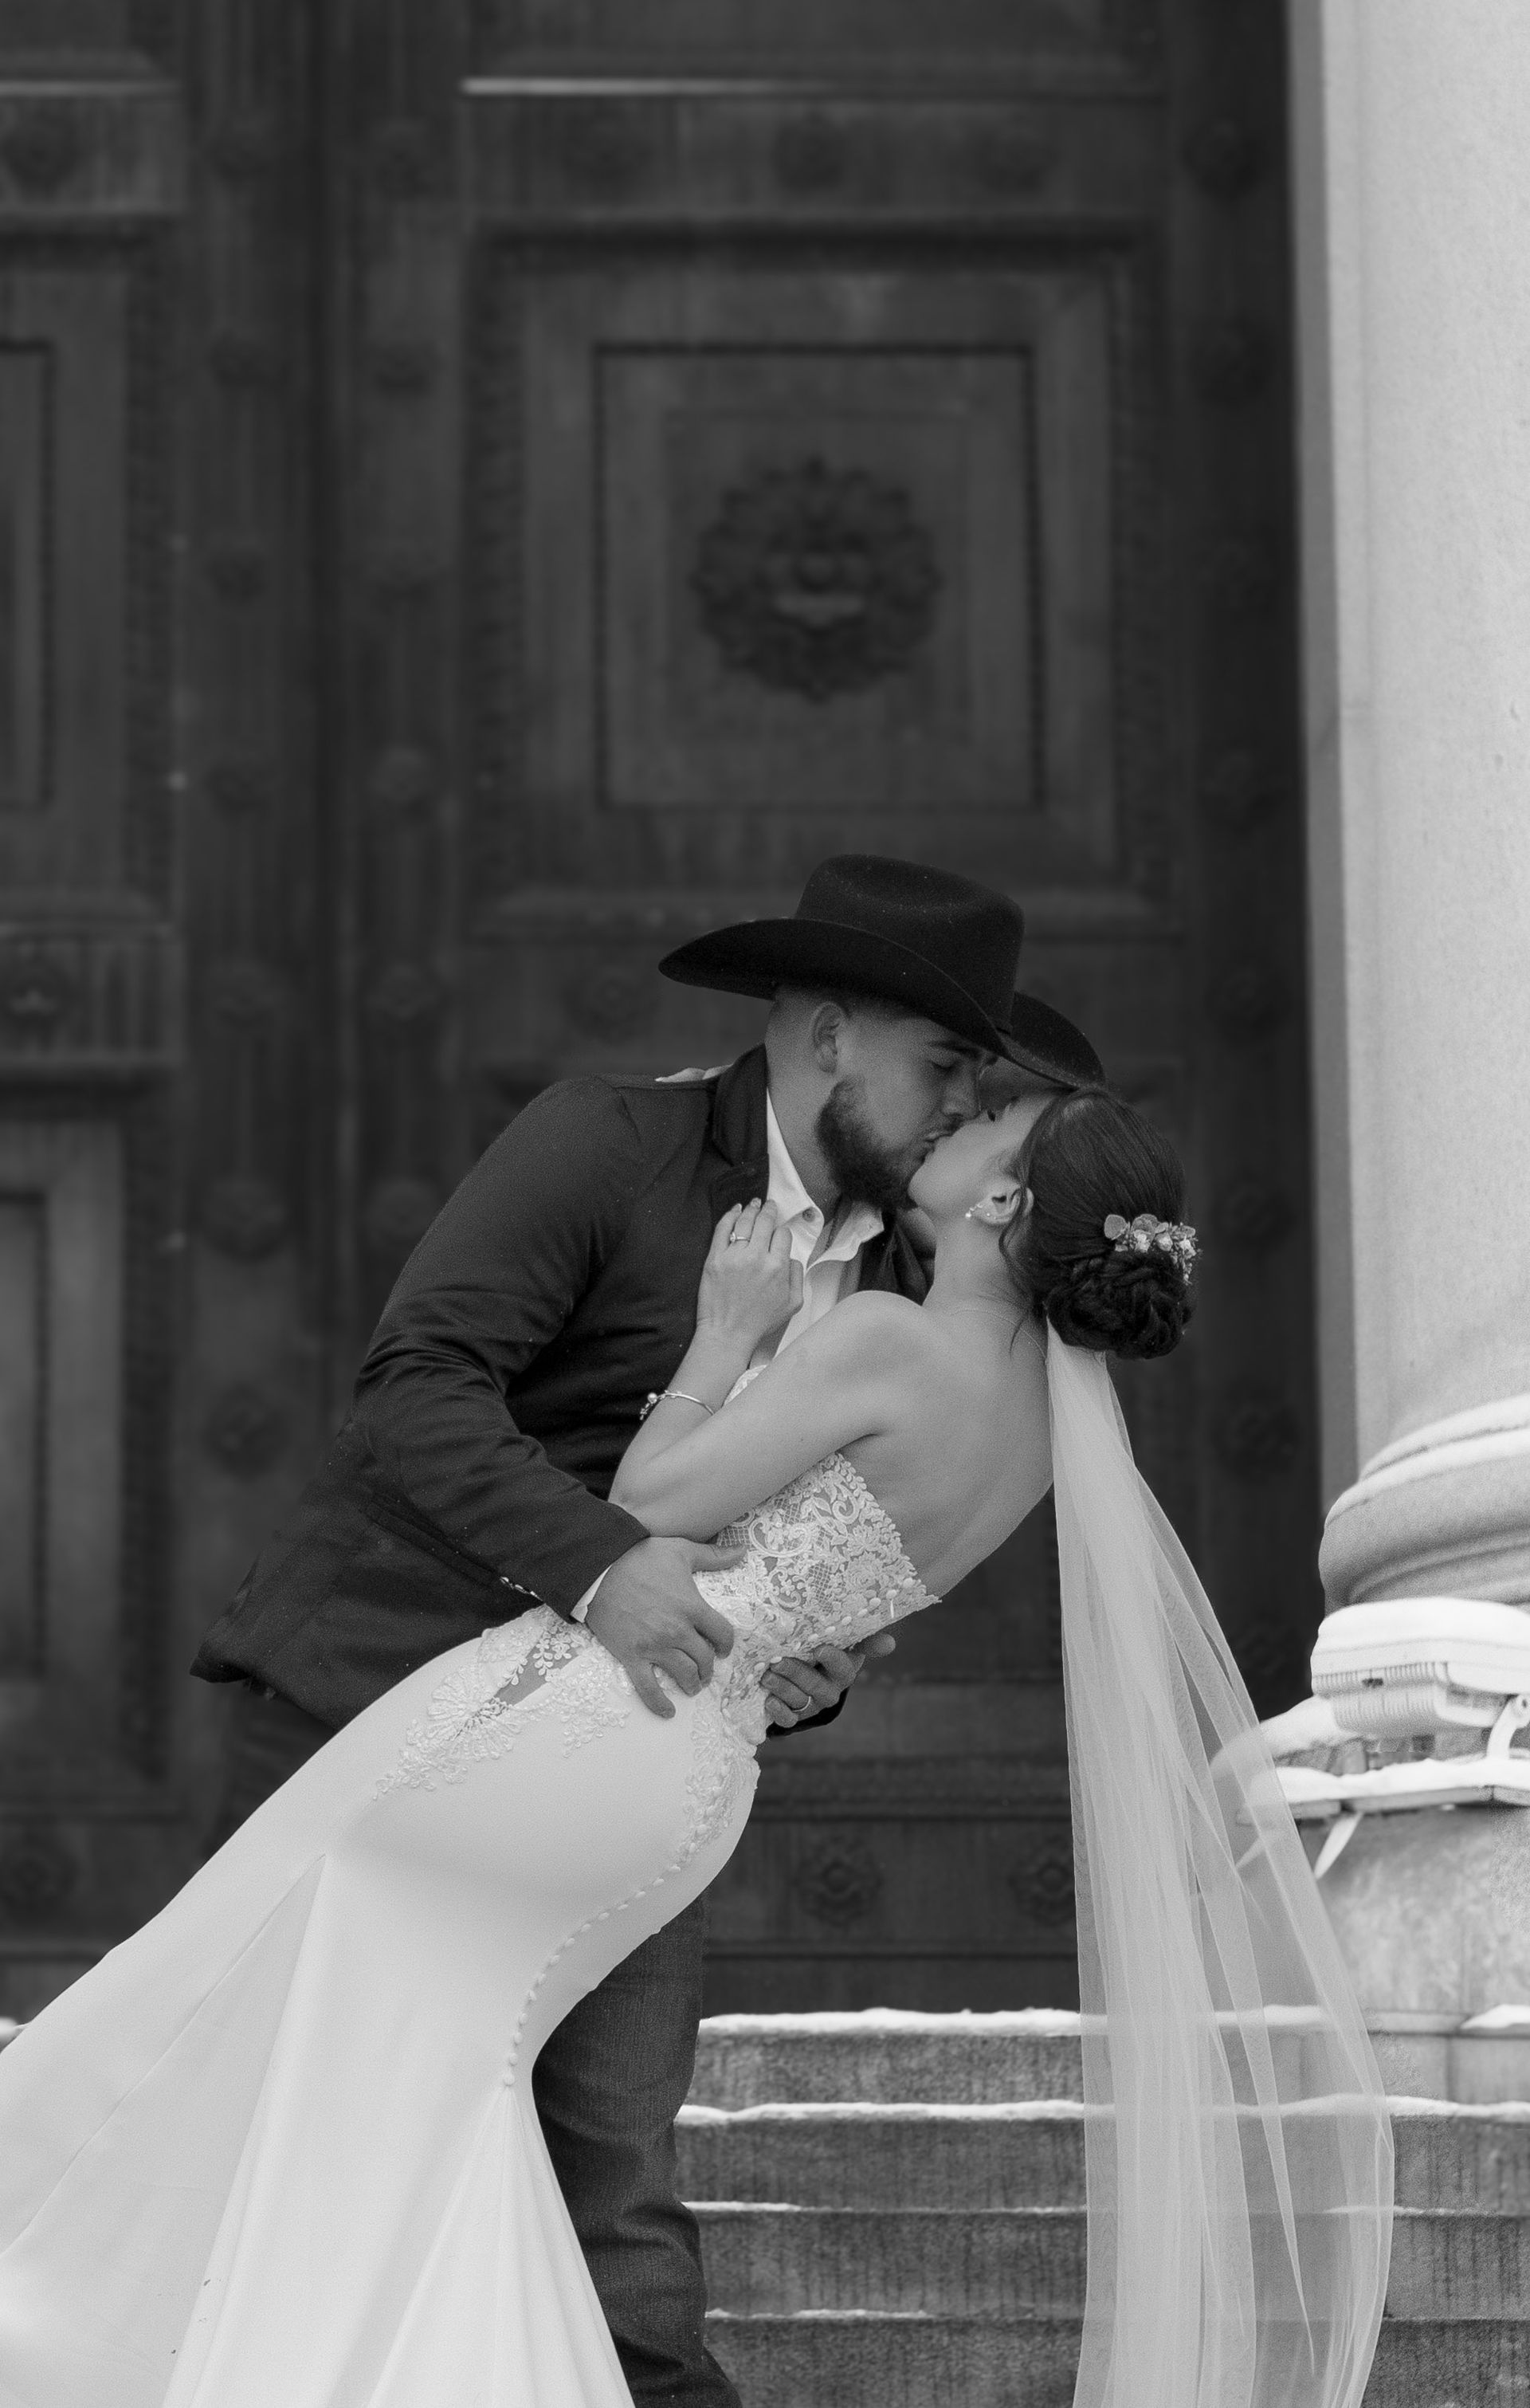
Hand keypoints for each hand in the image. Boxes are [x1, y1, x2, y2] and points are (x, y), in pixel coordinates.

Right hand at [586, 1537, 741, 1720]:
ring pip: (683, 1674)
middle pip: (704, 1658)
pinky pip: (648, 1687)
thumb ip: (714, 1555)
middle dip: (709, 1667)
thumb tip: (742, 1550)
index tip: (723, 1648)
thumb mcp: (681, 1550)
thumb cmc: (641, 1556)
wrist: (598, 1568)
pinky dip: (659, 1703)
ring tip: (693, 1686)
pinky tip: (669, 1712)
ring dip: (692, 1683)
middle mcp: (677, 1631)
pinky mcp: (632, 1656)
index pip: (722, 1634)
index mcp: (692, 1607)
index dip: (726, 1644)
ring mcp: (654, 1646)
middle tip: (706, 1669)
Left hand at [695, 1199, 802, 1359]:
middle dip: (769, 1210)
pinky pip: (722, 1229)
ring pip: (745, 1222)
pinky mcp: (714, 1258)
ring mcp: (734, 1256)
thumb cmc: (760, 1322)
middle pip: (765, 1222)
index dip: (782, 1231)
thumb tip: (792, 1257)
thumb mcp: (792, 1304)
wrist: (728, 1333)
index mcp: (778, 1267)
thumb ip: (798, 1277)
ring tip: (754, 1203)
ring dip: (751, 1209)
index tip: (779, 1232)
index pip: (783, 1235)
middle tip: (770, 1205)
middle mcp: (757, 1257)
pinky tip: (735, 1210)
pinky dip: (730, 1215)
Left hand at [762, 1630, 896, 1728]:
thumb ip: (865, 1641)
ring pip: (799, 1701)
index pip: (844, 1669)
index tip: (819, 1648)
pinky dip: (778, 1712)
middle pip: (816, 1686)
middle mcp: (829, 1691)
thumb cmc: (825, 1652)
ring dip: (783, 1689)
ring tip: (767, 1675)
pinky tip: (769, 1701)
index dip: (833, 1660)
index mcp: (843, 1671)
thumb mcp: (843, 1643)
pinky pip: (788, 1720)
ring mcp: (811, 1705)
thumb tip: (891, 1643)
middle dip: (797, 1674)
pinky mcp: (794, 1716)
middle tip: (778, 1662)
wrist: (804, 1673)